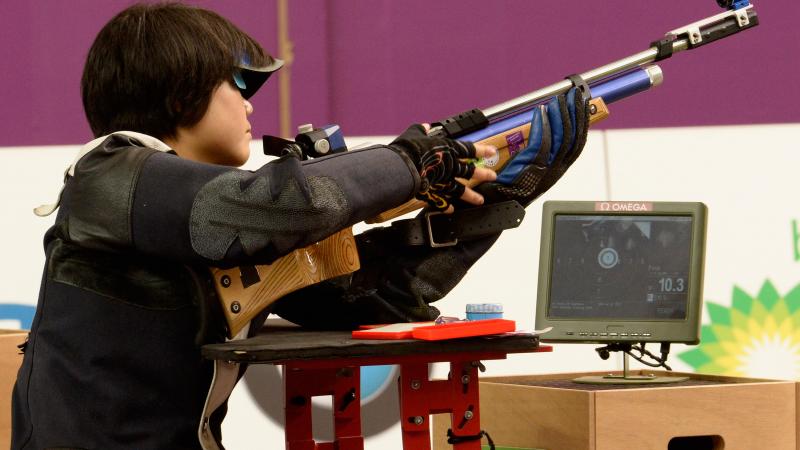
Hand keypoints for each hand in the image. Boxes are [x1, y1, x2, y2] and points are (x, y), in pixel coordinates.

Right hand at [390, 124, 496, 211]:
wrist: (401, 167)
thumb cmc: (409, 148)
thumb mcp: (414, 133)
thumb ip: (421, 130)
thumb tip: (425, 127)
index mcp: (447, 149)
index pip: (469, 149)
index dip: (481, 150)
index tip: (491, 152)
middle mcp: (449, 166)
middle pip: (469, 171)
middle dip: (482, 174)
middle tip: (492, 176)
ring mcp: (443, 180)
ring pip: (461, 189)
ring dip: (471, 195)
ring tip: (480, 200)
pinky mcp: (433, 192)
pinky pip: (441, 200)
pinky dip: (446, 206)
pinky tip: (451, 209)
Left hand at [476, 86, 589, 206]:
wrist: (499, 201)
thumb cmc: (512, 185)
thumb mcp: (533, 164)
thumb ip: (542, 149)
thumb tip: (546, 127)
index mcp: (559, 168)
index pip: (577, 142)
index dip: (583, 122)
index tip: (583, 105)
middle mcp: (557, 168)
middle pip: (572, 137)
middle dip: (575, 113)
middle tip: (575, 95)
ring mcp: (546, 167)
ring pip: (560, 137)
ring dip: (560, 115)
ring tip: (558, 99)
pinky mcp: (532, 165)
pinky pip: (541, 141)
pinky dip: (542, 124)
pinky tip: (541, 111)